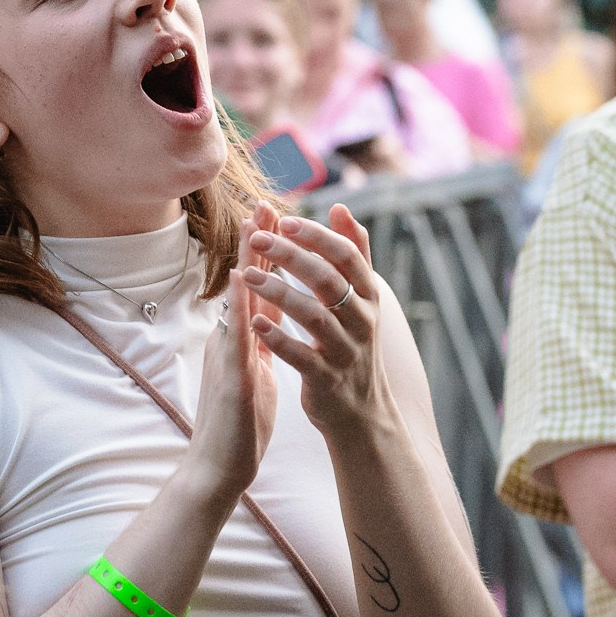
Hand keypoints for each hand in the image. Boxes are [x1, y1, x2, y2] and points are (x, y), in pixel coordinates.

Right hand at [185, 220, 278, 499]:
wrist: (218, 469)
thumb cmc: (238, 424)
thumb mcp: (255, 373)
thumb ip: (260, 343)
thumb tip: (269, 318)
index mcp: (243, 340)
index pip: (259, 288)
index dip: (269, 253)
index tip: (278, 216)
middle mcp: (231, 339)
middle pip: (246, 283)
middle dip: (257, 243)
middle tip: (266, 201)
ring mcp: (227, 355)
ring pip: (237, 300)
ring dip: (245, 261)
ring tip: (253, 225)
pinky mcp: (229, 377)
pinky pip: (233, 336)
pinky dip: (237, 307)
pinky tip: (239, 281)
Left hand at [241, 203, 391, 440]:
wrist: (362, 411)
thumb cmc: (353, 342)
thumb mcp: (361, 298)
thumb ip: (353, 253)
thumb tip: (339, 206)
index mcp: (368, 296)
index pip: (347, 255)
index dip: (317, 235)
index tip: (285, 218)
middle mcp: (362, 321)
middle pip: (329, 280)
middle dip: (292, 256)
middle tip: (258, 237)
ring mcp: (345, 351)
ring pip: (314, 316)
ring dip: (279, 292)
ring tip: (247, 275)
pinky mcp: (326, 380)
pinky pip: (302, 357)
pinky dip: (278, 338)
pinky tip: (254, 322)